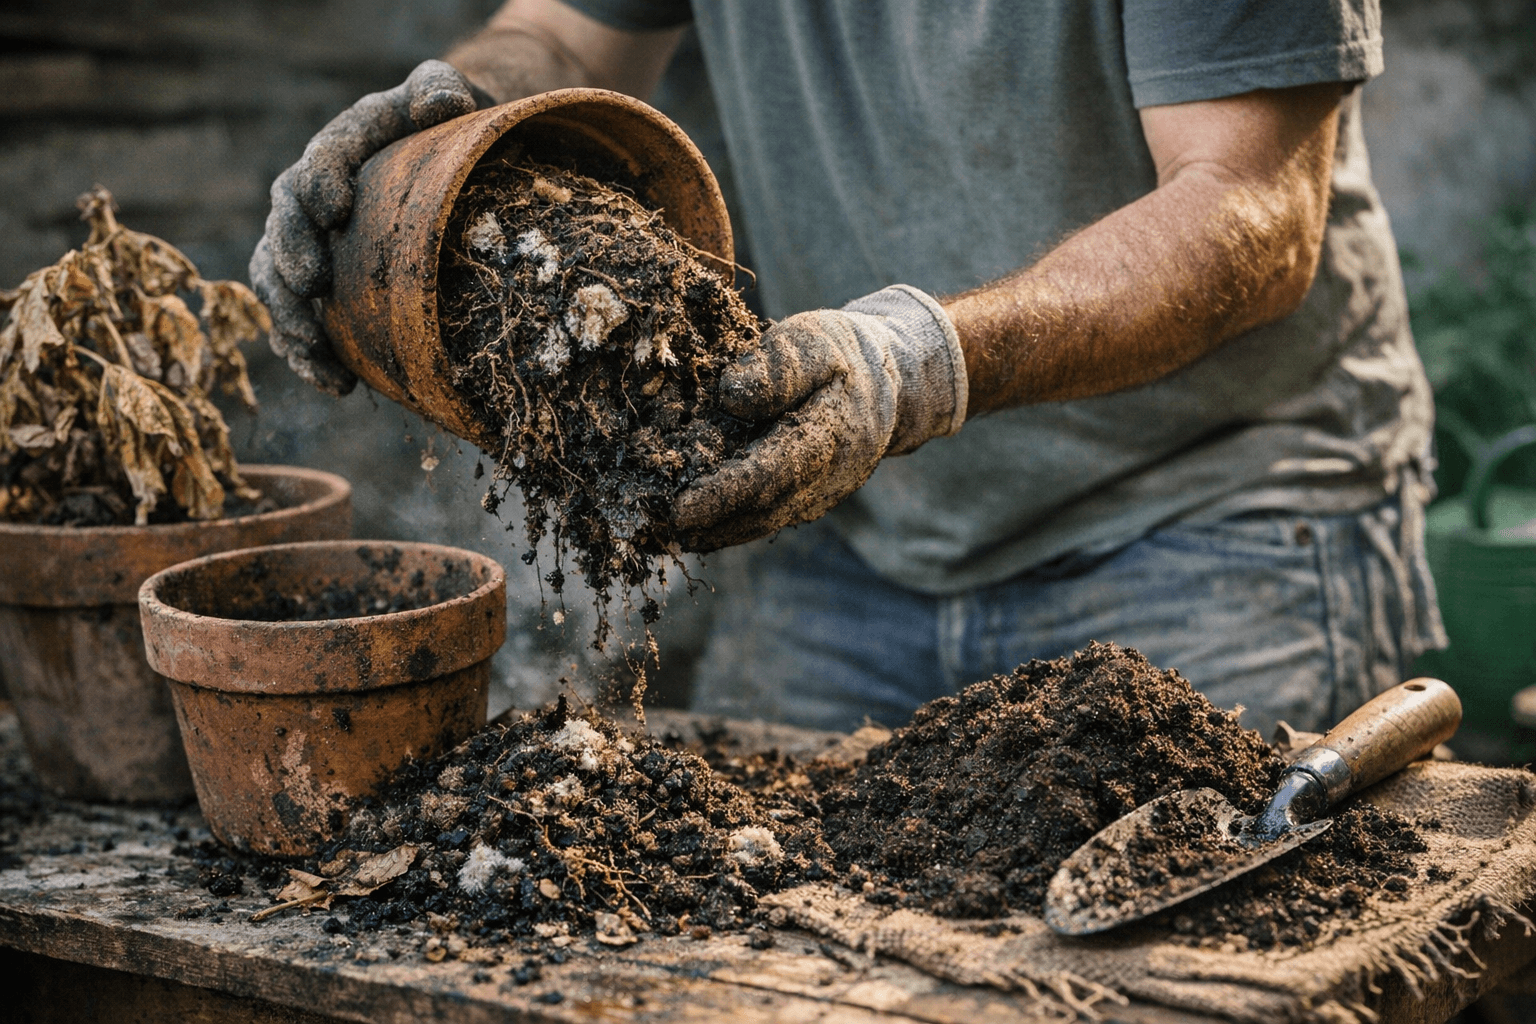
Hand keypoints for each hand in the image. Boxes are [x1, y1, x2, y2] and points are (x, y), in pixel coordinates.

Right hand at [250, 60, 489, 394]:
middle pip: (284, 225)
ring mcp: (311, 244)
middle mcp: (313, 196)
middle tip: (311, 284)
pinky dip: (310, 356)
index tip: (335, 207)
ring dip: (291, 319)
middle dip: (291, 256)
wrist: (441, 160)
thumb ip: (438, 89)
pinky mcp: (321, 287)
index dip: (320, 182)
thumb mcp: (445, 97)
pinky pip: (299, 323)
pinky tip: (337, 384)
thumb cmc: (444, 129)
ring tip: (313, 350)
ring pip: (279, 282)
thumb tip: (443, 100)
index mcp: (342, 150)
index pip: (319, 162)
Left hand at [674, 285, 967, 550]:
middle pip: (758, 511)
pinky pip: (764, 518)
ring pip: (760, 523)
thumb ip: (777, 367)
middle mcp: (825, 479)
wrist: (892, 382)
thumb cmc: (845, 353)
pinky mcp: (807, 500)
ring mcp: (818, 496)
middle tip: (648, 528)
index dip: (722, 495)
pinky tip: (687, 526)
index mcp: (829, 437)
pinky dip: (725, 526)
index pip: (768, 476)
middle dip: (703, 524)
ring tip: (657, 535)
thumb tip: (730, 398)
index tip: (677, 508)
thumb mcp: (816, 340)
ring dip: (709, 533)